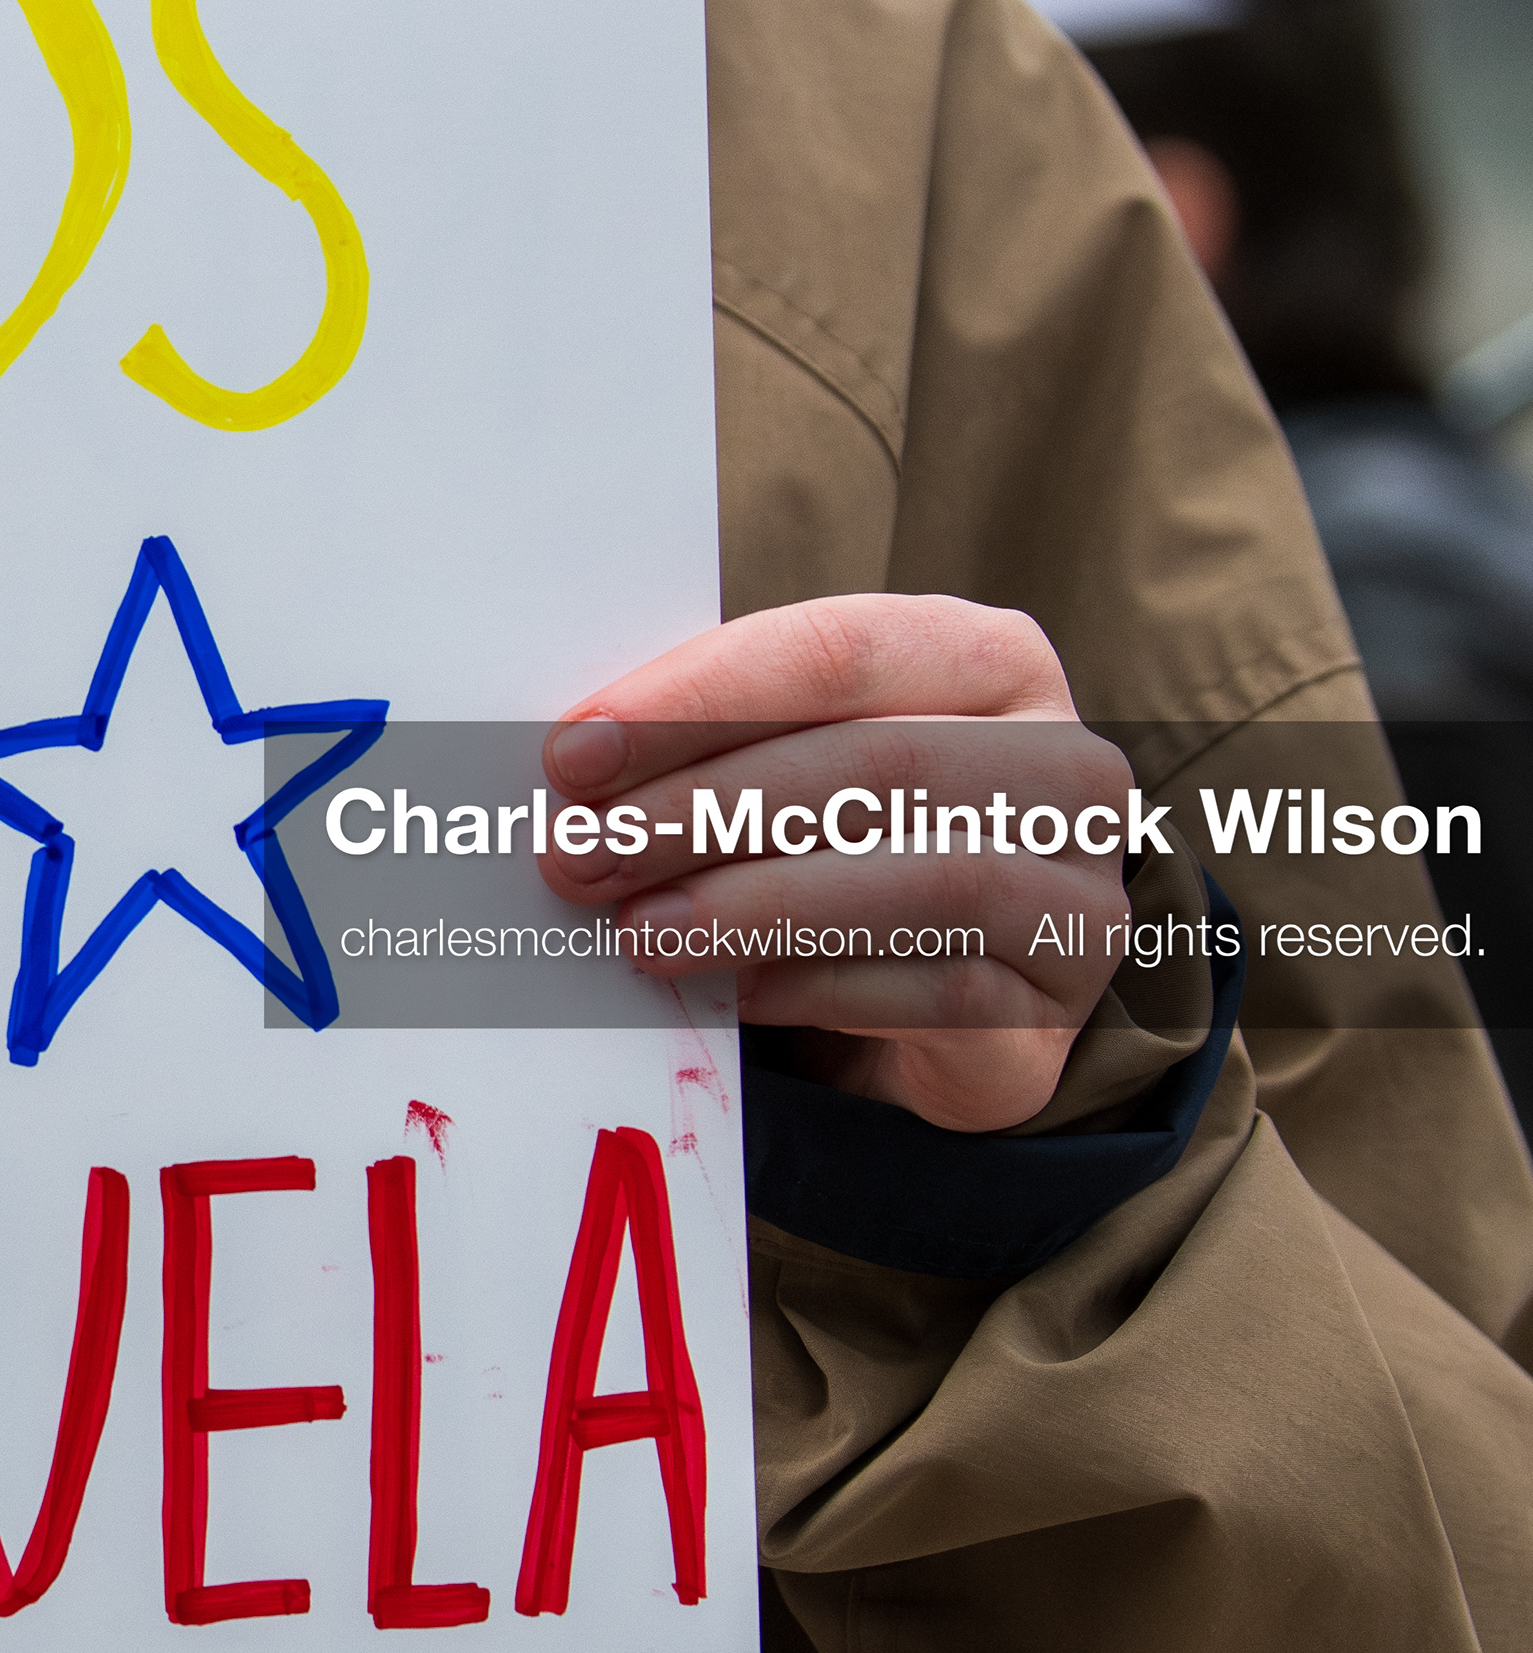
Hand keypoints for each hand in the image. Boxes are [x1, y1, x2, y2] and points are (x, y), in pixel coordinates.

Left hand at [537, 595, 1131, 1133]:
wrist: (948, 994)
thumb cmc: (846, 844)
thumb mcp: (789, 768)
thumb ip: (713, 747)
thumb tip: (572, 774)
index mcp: (989, 659)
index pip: (839, 650)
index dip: (698, 698)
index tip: (573, 754)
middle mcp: (1061, 762)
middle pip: (873, 763)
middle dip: (706, 809)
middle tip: (579, 855)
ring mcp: (1079, 885)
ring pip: (919, 879)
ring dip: (755, 905)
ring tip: (637, 932)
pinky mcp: (1060, 1002)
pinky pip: (935, 989)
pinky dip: (817, 985)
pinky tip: (730, 992)